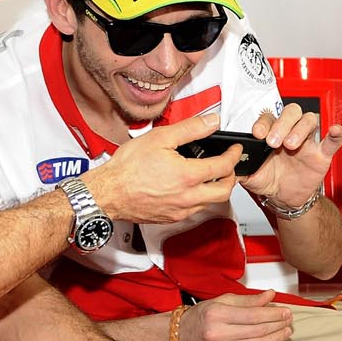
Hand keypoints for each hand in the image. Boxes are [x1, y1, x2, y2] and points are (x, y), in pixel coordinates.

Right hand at [82, 114, 238, 224]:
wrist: (107, 193)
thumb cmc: (127, 168)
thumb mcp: (160, 138)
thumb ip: (190, 129)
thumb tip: (211, 122)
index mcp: (187, 176)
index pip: (224, 167)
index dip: (234, 156)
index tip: (234, 150)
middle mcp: (187, 198)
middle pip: (224, 192)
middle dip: (231, 177)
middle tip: (228, 166)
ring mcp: (180, 211)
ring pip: (211, 203)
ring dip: (216, 189)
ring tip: (212, 175)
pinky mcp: (171, 218)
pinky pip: (195, 211)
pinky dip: (200, 199)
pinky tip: (192, 188)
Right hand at [177, 290, 294, 340]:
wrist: (177, 335)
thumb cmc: (199, 316)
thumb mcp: (221, 301)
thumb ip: (247, 300)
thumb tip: (270, 296)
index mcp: (217, 314)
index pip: (253, 315)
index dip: (273, 314)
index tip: (286, 311)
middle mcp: (218, 333)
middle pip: (257, 331)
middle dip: (277, 326)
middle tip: (289, 321)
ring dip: (276, 340)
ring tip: (287, 333)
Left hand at [239, 104, 341, 208]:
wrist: (284, 198)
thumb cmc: (269, 180)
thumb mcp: (249, 175)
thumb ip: (238, 166)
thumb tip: (226, 162)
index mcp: (272, 132)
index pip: (269, 117)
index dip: (264, 122)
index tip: (257, 133)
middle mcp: (290, 132)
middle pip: (291, 112)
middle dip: (281, 124)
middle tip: (273, 141)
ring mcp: (307, 142)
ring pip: (309, 120)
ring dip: (300, 129)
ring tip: (291, 145)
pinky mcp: (322, 154)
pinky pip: (332, 141)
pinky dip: (336, 135)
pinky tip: (335, 130)